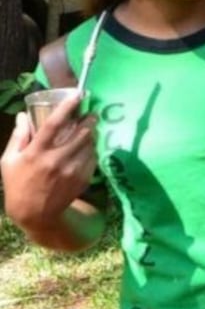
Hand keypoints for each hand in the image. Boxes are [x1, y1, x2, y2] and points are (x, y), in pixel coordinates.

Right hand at [1, 96, 97, 228]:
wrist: (34, 213)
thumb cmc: (18, 184)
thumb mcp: (8, 161)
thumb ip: (19, 137)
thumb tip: (24, 115)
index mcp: (36, 153)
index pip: (53, 124)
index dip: (67, 107)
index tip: (77, 95)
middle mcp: (56, 160)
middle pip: (80, 133)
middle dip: (89, 120)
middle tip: (91, 114)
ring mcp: (71, 171)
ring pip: (90, 145)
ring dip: (91, 135)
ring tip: (89, 131)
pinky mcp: (82, 180)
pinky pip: (93, 159)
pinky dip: (92, 151)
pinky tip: (87, 149)